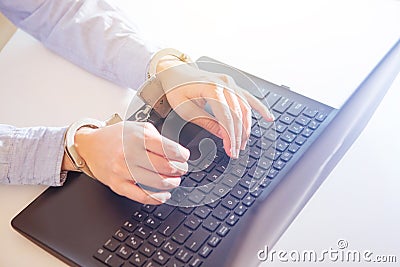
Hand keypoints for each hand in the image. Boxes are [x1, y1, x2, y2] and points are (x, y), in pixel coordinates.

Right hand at [63, 121, 189, 203]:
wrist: (90, 146)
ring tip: (174, 181)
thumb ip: (157, 137)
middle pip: (165, 166)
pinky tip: (164, 195)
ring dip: (171, 183)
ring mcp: (123, 170)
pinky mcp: (117, 185)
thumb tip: (177, 152)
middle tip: (181, 170)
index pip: (169, 149)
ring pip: (156, 182)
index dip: (182, 155)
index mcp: (138, 137)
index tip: (185, 157)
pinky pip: (142, 196)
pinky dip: (157, 198)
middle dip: (179, 170)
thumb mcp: (138, 127)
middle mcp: (130, 153)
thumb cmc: (116, 137)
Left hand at [157, 57, 273, 157]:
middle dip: (238, 136)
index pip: (227, 118)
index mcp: (211, 88)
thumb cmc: (176, 89)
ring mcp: (230, 83)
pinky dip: (259, 108)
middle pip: (238, 115)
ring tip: (243, 143)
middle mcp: (224, 84)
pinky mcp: (232, 84)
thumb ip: (205, 122)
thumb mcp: (185, 110)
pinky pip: (249, 97)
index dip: (231, 136)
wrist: (174, 71)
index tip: (231, 150)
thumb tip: (223, 135)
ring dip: (247, 127)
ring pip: (245, 108)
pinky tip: (268, 117)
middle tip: (235, 151)